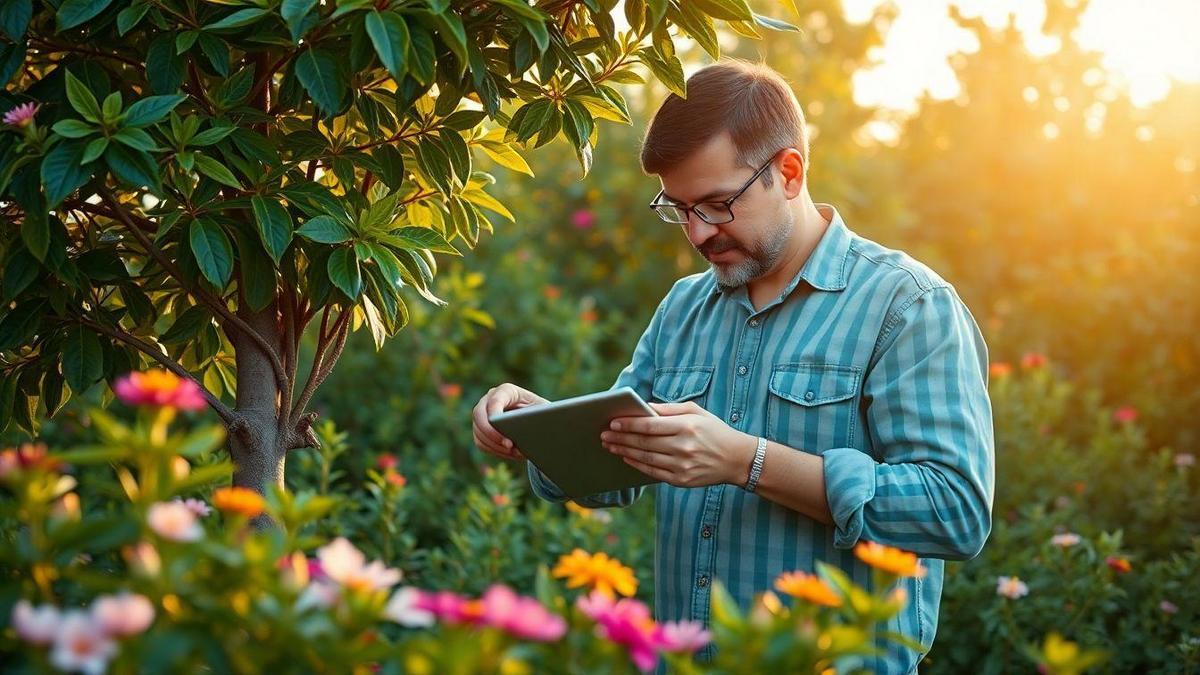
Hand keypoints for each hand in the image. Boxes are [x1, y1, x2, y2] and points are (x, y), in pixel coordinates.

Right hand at [471, 383, 549, 460]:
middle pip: (479, 415)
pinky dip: (494, 450)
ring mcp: (482, 414)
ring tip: (515, 452)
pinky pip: (481, 442)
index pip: (494, 401)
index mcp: (506, 391)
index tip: (503, 428)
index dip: (495, 415)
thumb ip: (538, 414)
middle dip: (492, 434)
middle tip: (509, 446)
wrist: (536, 419)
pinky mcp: (480, 429)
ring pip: (478, 432)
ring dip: (495, 445)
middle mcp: (489, 400)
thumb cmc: (541, 412)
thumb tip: (536, 425)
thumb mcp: (543, 410)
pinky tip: (510, 454)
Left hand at [600, 401, 755, 487]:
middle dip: (621, 438)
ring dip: (624, 451)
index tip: (612, 422)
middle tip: (604, 435)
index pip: (650, 425)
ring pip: (646, 458)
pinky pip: (653, 472)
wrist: (736, 459)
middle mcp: (683, 447)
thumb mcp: (696, 411)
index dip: (628, 424)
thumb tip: (643, 406)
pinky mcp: (682, 480)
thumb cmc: (714, 430)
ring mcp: (682, 465)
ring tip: (610, 446)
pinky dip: (637, 465)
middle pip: (644, 442)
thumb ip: (669, 409)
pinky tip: (626, 458)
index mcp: (686, 426)